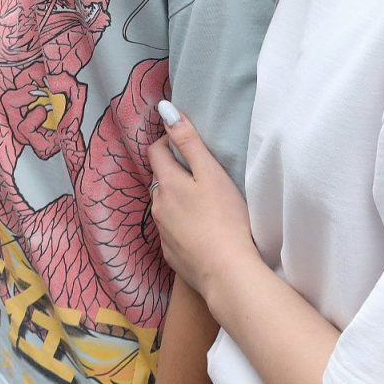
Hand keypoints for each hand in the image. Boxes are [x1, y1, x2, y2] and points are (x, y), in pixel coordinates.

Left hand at [149, 102, 259, 304]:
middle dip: (173, 172)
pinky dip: (181, 225)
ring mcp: (162, 233)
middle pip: (159, 180)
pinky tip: (200, 231)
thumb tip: (165, 110)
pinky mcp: (171, 254)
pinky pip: (171, 232)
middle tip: (199, 174)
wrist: (227, 273)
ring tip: (202, 204)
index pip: (155, 152)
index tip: (184, 144)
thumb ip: (189, 141)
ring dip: (176, 200)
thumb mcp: (210, 172)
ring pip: (164, 206)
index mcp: (167, 183)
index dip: (167, 143)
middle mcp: (157, 207)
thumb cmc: (225, 218)